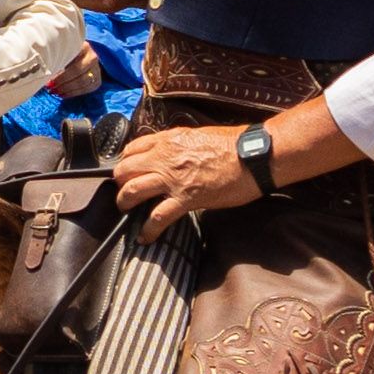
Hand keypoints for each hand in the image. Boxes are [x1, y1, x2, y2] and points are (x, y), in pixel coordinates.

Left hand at [48, 40, 106, 98]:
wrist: (84, 57)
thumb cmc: (68, 54)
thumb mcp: (63, 52)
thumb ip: (56, 59)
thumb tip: (43, 72)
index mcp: (83, 46)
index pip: (71, 59)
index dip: (59, 70)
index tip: (48, 78)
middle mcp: (92, 57)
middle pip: (77, 71)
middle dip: (61, 81)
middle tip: (50, 87)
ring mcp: (97, 70)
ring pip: (82, 82)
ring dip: (66, 89)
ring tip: (55, 91)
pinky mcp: (97, 81)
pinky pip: (85, 89)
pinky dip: (72, 93)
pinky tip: (63, 94)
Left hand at [112, 124, 263, 241]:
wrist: (253, 156)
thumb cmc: (232, 145)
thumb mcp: (196, 136)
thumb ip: (176, 144)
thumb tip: (167, 152)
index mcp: (168, 141)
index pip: (131, 149)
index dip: (126, 162)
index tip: (127, 172)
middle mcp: (164, 158)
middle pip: (124, 170)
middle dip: (119, 183)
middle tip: (125, 192)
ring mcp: (173, 179)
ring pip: (132, 191)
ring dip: (125, 203)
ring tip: (126, 211)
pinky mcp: (185, 199)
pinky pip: (157, 217)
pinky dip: (148, 230)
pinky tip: (144, 237)